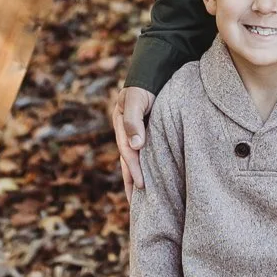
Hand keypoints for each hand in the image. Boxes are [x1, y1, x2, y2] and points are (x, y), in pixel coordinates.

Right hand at [112, 85, 154, 199]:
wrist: (155, 71)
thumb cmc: (145, 85)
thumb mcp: (136, 99)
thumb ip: (133, 121)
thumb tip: (136, 146)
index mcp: (121, 124)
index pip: (127, 152)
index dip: (133, 169)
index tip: (143, 185)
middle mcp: (127, 131)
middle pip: (127, 161)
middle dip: (131, 182)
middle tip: (137, 205)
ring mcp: (136, 133)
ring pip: (135, 160)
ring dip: (136, 178)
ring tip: (140, 202)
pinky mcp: (148, 134)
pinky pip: (145, 154)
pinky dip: (146, 167)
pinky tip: (151, 182)